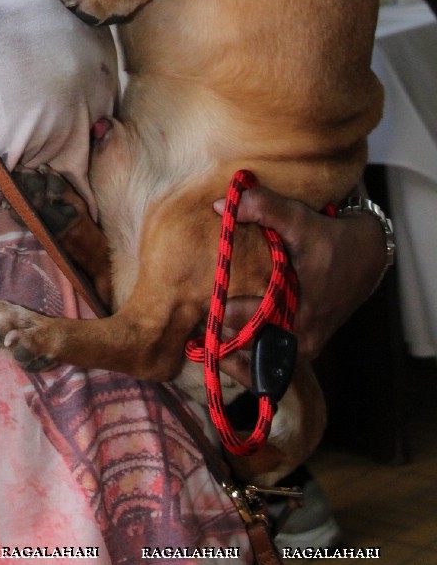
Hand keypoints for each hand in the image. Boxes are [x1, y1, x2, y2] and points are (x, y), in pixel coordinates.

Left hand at [212, 185, 387, 388]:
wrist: (369, 254)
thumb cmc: (333, 239)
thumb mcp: (301, 219)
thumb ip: (264, 208)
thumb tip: (217, 204)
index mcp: (300, 317)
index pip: (247, 326)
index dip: (220, 313)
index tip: (199, 301)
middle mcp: (302, 340)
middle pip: (249, 348)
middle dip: (222, 333)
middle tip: (195, 316)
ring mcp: (304, 347)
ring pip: (258, 359)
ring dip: (232, 347)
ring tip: (204, 330)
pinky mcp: (303, 344)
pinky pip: (269, 360)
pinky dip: (247, 353)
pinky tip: (226, 341)